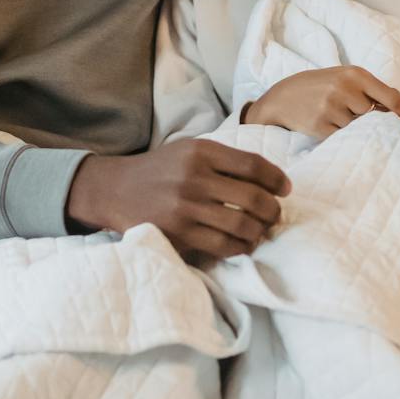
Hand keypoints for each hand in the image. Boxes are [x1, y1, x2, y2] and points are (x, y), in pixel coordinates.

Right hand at [67, 141, 290, 258]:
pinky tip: (243, 245)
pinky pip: (222, 246)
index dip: (276, 178)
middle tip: (275, 215)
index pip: (253, 164)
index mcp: (201, 151)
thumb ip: (224, 160)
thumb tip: (270, 180)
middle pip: (253, 197)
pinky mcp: (178, 234)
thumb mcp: (189, 151)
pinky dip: (240, 248)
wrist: (114, 189)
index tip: (285, 189)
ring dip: (259, 232)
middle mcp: (194, 178)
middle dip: (273, 210)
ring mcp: (185, 208)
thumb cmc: (160, 170)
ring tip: (260, 232)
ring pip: (242, 225)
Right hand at [242, 66, 399, 138]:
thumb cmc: (323, 86)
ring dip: (352, 127)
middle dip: (369, 119)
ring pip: (358, 128)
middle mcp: (344, 88)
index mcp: (355, 74)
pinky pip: (342, 137)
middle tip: (356, 115)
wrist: (283, 96)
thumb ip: (383, 92)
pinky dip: (340, 135)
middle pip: (374, 115)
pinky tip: (328, 124)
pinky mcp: (320, 125)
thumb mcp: (351, 81)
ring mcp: (331, 107)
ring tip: (335, 115)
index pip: (390, 97)